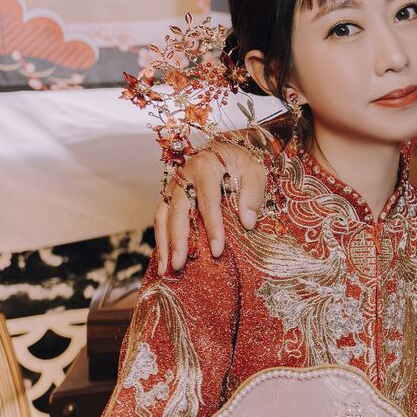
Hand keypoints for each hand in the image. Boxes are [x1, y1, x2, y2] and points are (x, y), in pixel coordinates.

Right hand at [156, 141, 269, 272]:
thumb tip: (248, 223)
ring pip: (163, 215)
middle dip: (177, 240)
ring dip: (162, 242)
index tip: (217, 250)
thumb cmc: (242, 161)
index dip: (212, 228)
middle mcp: (184, 176)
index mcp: (205, 168)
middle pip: (178, 211)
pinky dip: (161, 237)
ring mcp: (174, 185)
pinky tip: (164, 256)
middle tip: (179, 265)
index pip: (208, 202)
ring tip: (164, 268)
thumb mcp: (255, 172)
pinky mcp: (171, 194)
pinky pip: (162, 216)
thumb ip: (253, 195)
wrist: (227, 148)